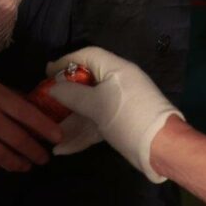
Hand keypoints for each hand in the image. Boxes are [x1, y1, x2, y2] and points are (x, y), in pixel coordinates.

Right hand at [46, 47, 182, 182]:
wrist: (162, 148)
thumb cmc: (129, 118)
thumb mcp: (98, 105)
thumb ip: (73, 95)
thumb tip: (53, 87)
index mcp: (116, 69)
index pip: (88, 56)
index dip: (66, 61)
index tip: (46, 73)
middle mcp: (117, 83)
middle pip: (85, 84)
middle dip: (64, 96)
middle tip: (43, 104)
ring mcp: (118, 105)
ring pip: (88, 108)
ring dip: (69, 121)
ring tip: (48, 133)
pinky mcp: (119, 125)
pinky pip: (95, 125)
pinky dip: (80, 135)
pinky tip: (62, 149)